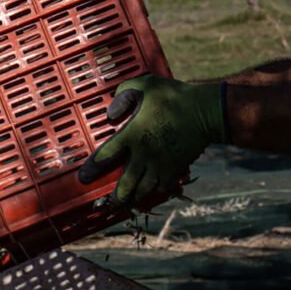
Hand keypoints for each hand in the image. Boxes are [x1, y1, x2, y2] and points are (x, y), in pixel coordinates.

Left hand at [77, 75, 224, 206]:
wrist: (206, 111)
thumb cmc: (174, 96)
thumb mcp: (146, 84)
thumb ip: (123, 94)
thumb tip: (111, 114)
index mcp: (133, 134)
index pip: (106, 155)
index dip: (93, 168)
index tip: (84, 177)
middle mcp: (145, 154)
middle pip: (125, 184)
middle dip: (115, 197)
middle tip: (107, 204)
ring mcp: (161, 164)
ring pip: (143, 190)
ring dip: (133, 199)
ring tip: (125, 204)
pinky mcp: (175, 169)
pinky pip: (162, 188)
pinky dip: (154, 193)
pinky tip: (150, 193)